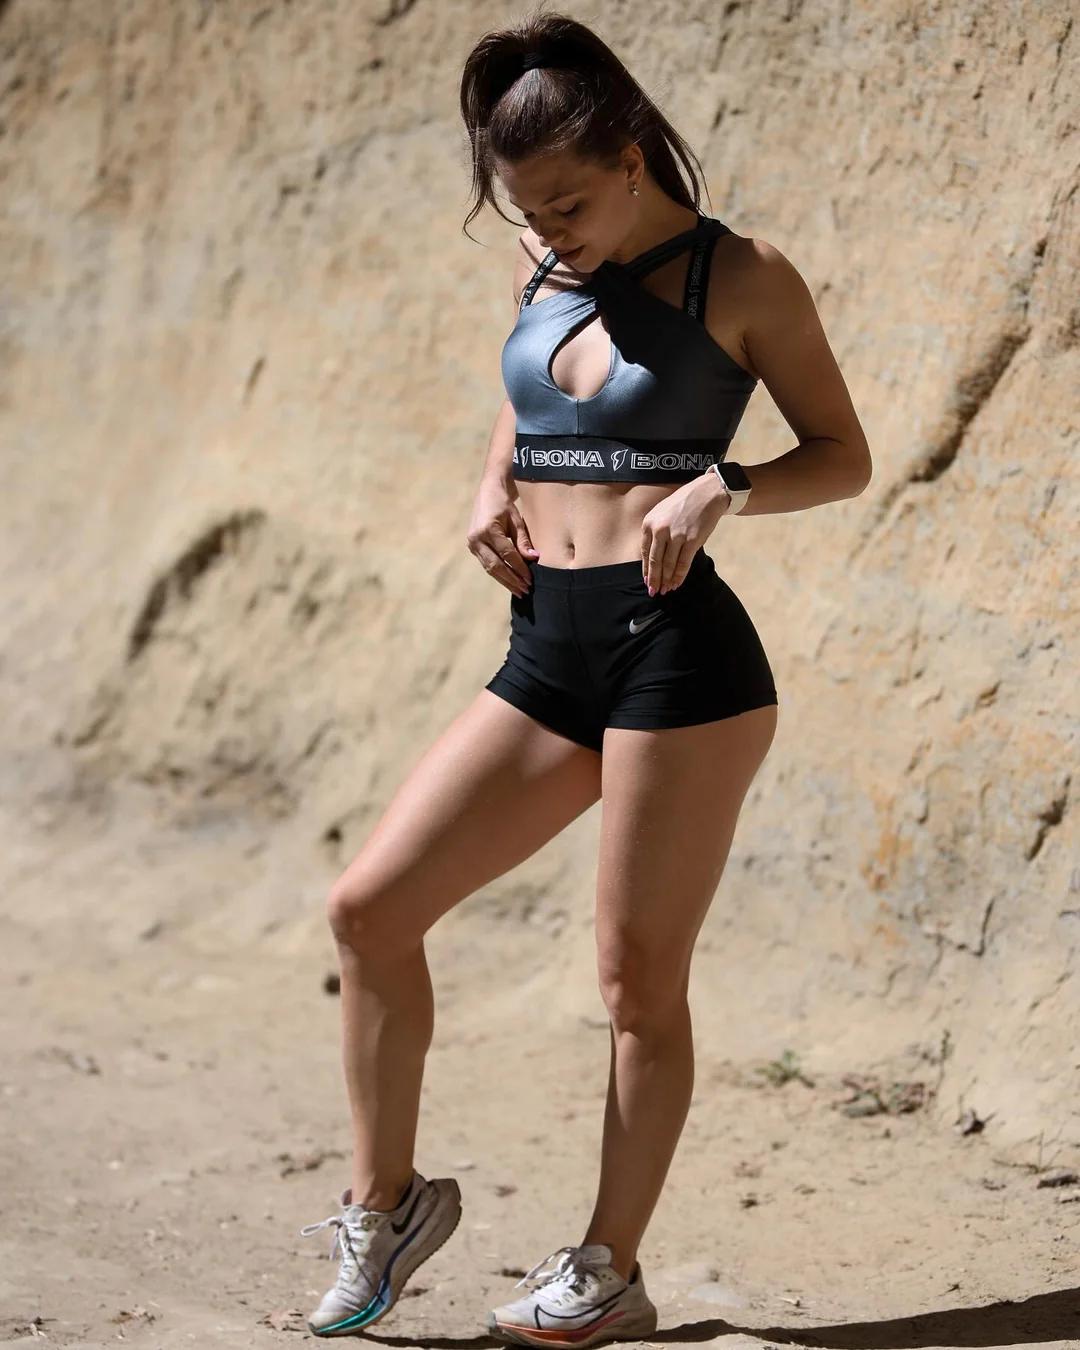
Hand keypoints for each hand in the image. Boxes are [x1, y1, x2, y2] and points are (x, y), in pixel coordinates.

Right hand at [466, 477, 539, 596]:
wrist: (488, 492)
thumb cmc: (504, 504)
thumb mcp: (516, 520)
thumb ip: (523, 540)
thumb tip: (533, 558)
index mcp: (488, 529)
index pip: (507, 554)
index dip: (519, 568)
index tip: (530, 579)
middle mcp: (477, 539)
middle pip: (496, 566)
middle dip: (512, 580)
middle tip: (525, 590)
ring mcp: (473, 544)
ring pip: (490, 568)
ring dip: (505, 581)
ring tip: (518, 591)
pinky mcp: (473, 547)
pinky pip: (487, 564)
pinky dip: (499, 574)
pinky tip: (509, 581)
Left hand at [641, 471, 730, 594]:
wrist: (708, 493)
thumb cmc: (685, 503)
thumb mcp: (661, 512)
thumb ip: (655, 531)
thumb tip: (653, 557)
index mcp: (649, 523)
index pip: (645, 552)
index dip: (646, 569)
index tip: (647, 581)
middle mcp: (660, 530)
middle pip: (655, 561)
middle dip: (655, 579)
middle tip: (654, 592)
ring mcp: (676, 535)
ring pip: (668, 565)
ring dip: (667, 580)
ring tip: (666, 590)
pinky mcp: (692, 540)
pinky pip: (683, 563)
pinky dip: (679, 576)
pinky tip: (677, 583)